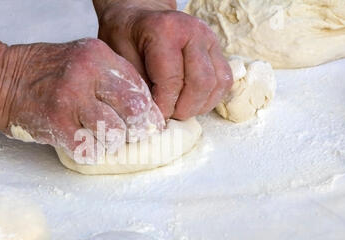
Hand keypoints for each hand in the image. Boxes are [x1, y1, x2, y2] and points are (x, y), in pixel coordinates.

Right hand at [0, 38, 164, 157]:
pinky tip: (81, 142)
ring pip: (114, 134)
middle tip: (129, 135)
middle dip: (136, 129)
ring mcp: (71, 100)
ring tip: (99, 137)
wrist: (0, 79)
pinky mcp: (57, 125)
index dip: (147, 112)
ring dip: (110, 142)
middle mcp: (87, 74)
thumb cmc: (44, 73)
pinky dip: (90, 152)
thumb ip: (111, 79)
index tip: (147, 124)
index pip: (139, 88)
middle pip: (134, 111)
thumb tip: (142, 110)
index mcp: (98, 56)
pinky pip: (90, 151)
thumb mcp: (82, 60)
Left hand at [95, 1, 232, 119]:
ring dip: (199, 105)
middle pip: (201, 83)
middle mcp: (194, 32)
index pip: (173, 81)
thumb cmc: (126, 37)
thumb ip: (139, 87)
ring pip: (217, 84)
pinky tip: (192, 102)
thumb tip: (155, 116)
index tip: (155, 117)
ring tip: (179, 109)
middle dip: (185, 108)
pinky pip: (224, 81)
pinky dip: (210, 98)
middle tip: (169, 116)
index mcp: (166, 31)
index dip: (165, 106)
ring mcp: (209, 39)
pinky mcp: (217, 49)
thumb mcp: (121, 60)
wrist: (138, 17)